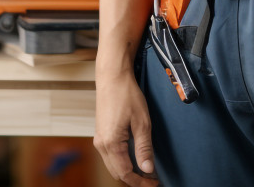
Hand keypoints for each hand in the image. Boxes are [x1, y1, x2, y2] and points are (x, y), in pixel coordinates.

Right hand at [94, 68, 159, 184]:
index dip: (140, 182)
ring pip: (113, 166)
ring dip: (128, 171)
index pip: (126, 174)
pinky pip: (110, 156)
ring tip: (145, 171)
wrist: (112, 76)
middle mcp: (101, 144)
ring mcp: (99, 139)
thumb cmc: (127, 95)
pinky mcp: (100, 133)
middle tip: (152, 180)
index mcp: (111, 143)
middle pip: (117, 173)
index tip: (154, 183)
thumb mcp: (141, 122)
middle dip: (134, 180)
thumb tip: (147, 170)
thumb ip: (144, 148)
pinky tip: (134, 158)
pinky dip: (122, 162)